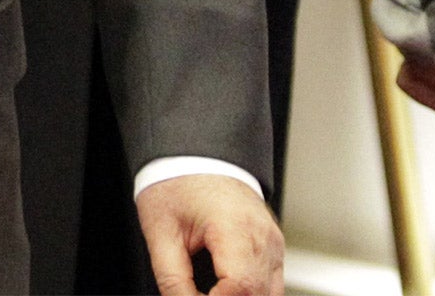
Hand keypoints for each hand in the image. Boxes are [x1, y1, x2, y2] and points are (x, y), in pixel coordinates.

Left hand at [137, 173, 282, 295]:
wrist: (195, 154)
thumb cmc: (177, 184)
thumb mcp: (160, 232)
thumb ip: (173, 279)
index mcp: (235, 227)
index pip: (239, 287)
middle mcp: (263, 237)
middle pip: (257, 295)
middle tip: (195, 294)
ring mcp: (274, 242)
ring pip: (270, 294)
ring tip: (209, 291)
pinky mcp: (274, 247)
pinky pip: (271, 284)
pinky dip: (251, 292)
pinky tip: (224, 289)